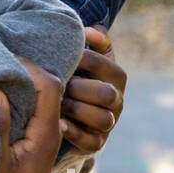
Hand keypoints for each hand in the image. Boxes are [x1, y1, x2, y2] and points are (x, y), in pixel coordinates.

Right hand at [0, 58, 62, 172]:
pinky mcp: (28, 140)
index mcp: (46, 135)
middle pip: (49, 86)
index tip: (1, 56)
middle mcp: (48, 132)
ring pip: (38, 96)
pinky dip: (14, 94)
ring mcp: (39, 136)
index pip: (51, 86)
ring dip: (19, 79)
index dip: (29, 66)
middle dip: (26, 66)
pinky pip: (28, 108)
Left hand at [59, 25, 125, 153]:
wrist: (74, 110)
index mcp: (116, 75)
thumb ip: (92, 40)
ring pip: (103, 119)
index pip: (103, 64)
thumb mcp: (87, 55)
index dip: (81, 60)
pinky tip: (59, 124)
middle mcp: (117, 99)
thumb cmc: (78, 75)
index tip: (61, 57)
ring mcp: (109, 122)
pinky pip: (91, 142)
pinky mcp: (97, 142)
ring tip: (56, 104)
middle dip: (79, 88)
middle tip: (58, 84)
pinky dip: (75, 133)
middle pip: (106, 94)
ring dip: (77, 110)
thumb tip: (90, 30)